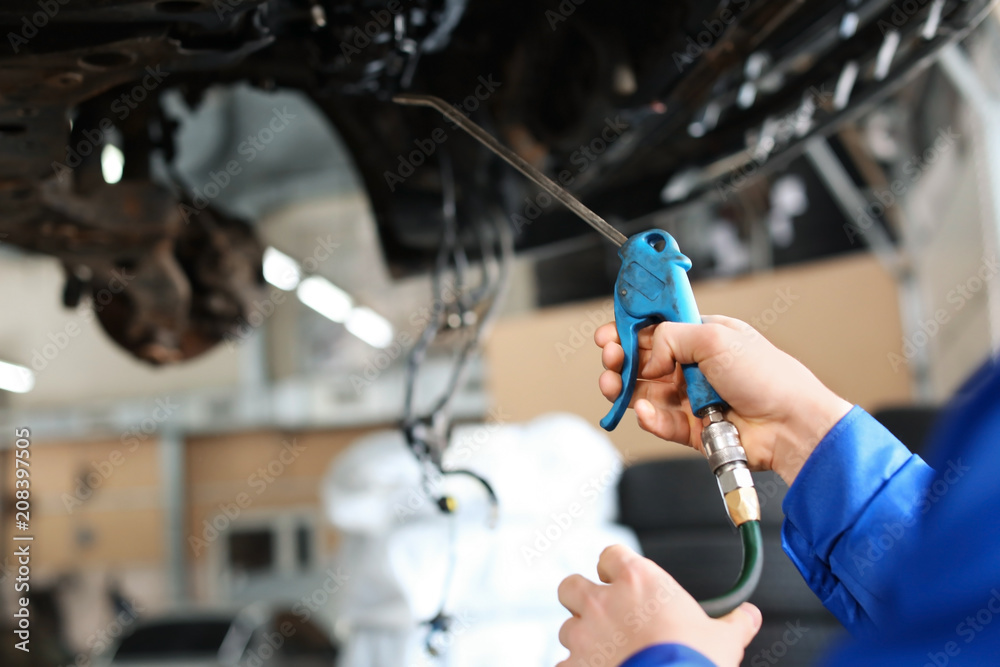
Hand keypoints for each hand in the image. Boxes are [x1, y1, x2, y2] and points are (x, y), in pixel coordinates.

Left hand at [557, 544, 760, 666]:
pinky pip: (565, 663)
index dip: (615, 567)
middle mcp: (604, 601)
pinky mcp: (573, 665)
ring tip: (605, 654)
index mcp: (638, 580)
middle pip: (572, 585)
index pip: (611, 555)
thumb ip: (734, 622)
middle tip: (601, 614)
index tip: (622, 579)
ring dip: (582, 639)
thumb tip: (748, 616)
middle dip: (581, 598)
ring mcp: (584, 634)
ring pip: (568, 627)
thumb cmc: (695, 663)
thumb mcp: (724, 639)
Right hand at [596, 316, 851, 484]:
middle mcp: (695, 366)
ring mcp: (692, 398)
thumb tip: (649, 355)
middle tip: (611, 360)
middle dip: (621, 359)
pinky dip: (648, 417)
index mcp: (703, 337)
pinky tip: (643, 410)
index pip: (657, 329)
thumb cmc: (768, 377)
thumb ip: (671, 338)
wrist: (789, 425)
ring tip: (614, 386)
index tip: (609, 334)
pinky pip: (660, 422)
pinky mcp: (692, 429)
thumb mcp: (715, 338)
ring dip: (625, 389)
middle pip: (644, 361)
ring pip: (645, 392)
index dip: (630, 330)